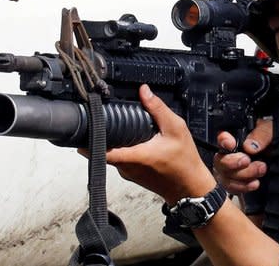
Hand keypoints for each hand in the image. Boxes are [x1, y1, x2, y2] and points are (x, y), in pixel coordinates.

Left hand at [92, 84, 214, 203]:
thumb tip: (144, 91)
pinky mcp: (133, 176)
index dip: (89, 138)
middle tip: (105, 118)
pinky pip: (122, 161)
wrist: (190, 187)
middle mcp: (127, 168)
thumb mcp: (175, 128)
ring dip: (115, 142)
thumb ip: (157, 109)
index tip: (87, 125)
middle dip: (103, 134)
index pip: (100, 150)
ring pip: (113, 155)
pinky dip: (124, 150)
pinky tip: (137, 142)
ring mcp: (129, 174)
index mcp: (133, 156)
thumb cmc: (184, 162)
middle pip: (103, 150)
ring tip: (124, 128)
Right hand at [212, 118, 272, 194]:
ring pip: (225, 177)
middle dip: (232, 162)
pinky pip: (232, 189)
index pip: (222, 137)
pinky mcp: (237, 184)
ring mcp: (232, 170)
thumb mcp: (272, 131)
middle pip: (220, 160)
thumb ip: (262, 134)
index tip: (230, 144)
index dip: (223, 141)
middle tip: (247, 160)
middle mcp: (231, 154)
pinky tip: (254, 183)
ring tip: (260, 170)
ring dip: (242, 176)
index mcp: (237, 136)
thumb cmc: (275, 141)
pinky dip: (243, 187)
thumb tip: (250, 146)